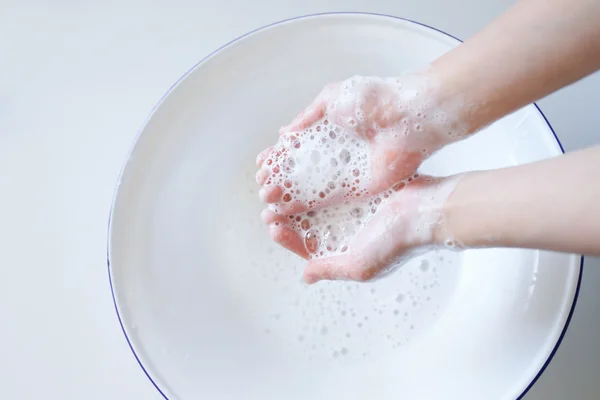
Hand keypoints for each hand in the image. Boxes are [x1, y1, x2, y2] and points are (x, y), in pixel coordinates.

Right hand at [256, 74, 464, 213]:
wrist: (408, 117)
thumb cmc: (375, 100)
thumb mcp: (332, 98)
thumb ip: (307, 117)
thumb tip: (284, 133)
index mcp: (329, 131)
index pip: (297, 148)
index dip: (278, 157)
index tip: (262, 165)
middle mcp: (335, 154)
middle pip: (300, 171)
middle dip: (279, 179)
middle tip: (261, 186)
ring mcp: (345, 172)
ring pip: (310, 187)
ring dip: (288, 194)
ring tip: (267, 200)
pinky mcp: (357, 188)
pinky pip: (328, 199)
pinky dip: (307, 204)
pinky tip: (287, 208)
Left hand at [261, 175, 458, 282]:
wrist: (427, 210)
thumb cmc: (396, 243)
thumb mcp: (360, 265)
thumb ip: (330, 269)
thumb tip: (304, 276)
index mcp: (346, 251)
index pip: (308, 247)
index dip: (288, 239)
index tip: (273, 227)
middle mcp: (348, 230)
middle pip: (310, 223)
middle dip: (288, 215)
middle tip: (269, 206)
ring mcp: (355, 208)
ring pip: (318, 202)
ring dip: (298, 196)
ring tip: (280, 188)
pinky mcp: (361, 188)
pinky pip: (333, 183)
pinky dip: (316, 179)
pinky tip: (302, 171)